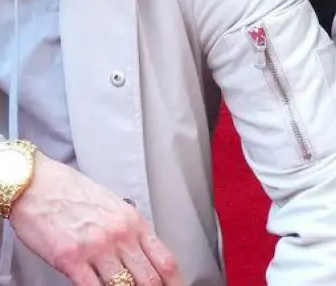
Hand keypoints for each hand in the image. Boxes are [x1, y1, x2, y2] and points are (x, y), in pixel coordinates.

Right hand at [9, 153, 179, 284]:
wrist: (36, 184)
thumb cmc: (71, 193)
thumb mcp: (114, 206)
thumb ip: (130, 230)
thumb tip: (142, 252)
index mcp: (134, 222)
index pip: (165, 260)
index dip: (174, 281)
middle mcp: (120, 235)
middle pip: (149, 278)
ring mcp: (96, 248)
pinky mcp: (70, 259)